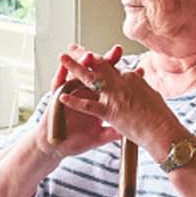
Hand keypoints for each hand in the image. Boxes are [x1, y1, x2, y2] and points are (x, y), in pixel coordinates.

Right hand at [36, 44, 124, 159]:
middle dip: (107, 60)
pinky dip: (61, 73)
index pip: (115, 84)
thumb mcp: (98, 137)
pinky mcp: (56, 96)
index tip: (140, 71)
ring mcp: (70, 92)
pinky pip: (58, 82)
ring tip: (89, 55)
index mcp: (98, 99)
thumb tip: (129, 131)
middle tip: (117, 51)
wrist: (55, 146)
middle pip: (98, 72)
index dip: (127, 78)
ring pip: (79, 73)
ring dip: (83, 63)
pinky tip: (63, 64)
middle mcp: (85, 91)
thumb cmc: (76, 141)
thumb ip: (112, 132)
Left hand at [53, 46, 180, 155]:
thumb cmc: (162, 119)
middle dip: (85, 55)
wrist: (165, 132)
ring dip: (75, 67)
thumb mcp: (152, 96)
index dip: (102, 62)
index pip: (113, 68)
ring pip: (90, 78)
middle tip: (73, 48)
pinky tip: (61, 96)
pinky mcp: (110, 112)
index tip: (93, 58)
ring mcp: (115, 96)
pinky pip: (88, 105)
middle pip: (100, 64)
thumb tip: (136, 81)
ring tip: (63, 58)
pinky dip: (74, 101)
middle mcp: (122, 83)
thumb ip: (140, 89)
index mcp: (132, 79)